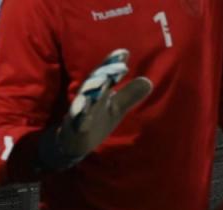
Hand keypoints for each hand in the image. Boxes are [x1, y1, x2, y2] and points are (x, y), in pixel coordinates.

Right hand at [39, 49, 151, 170]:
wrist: (73, 143)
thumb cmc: (96, 121)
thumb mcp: (116, 108)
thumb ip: (130, 94)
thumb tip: (148, 81)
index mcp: (98, 92)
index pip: (105, 75)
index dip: (112, 63)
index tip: (124, 52)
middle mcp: (87, 98)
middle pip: (95, 82)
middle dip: (105, 72)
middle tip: (120, 66)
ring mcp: (79, 112)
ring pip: (84, 98)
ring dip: (92, 89)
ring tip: (103, 81)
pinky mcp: (75, 127)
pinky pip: (77, 119)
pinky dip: (80, 113)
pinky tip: (84, 108)